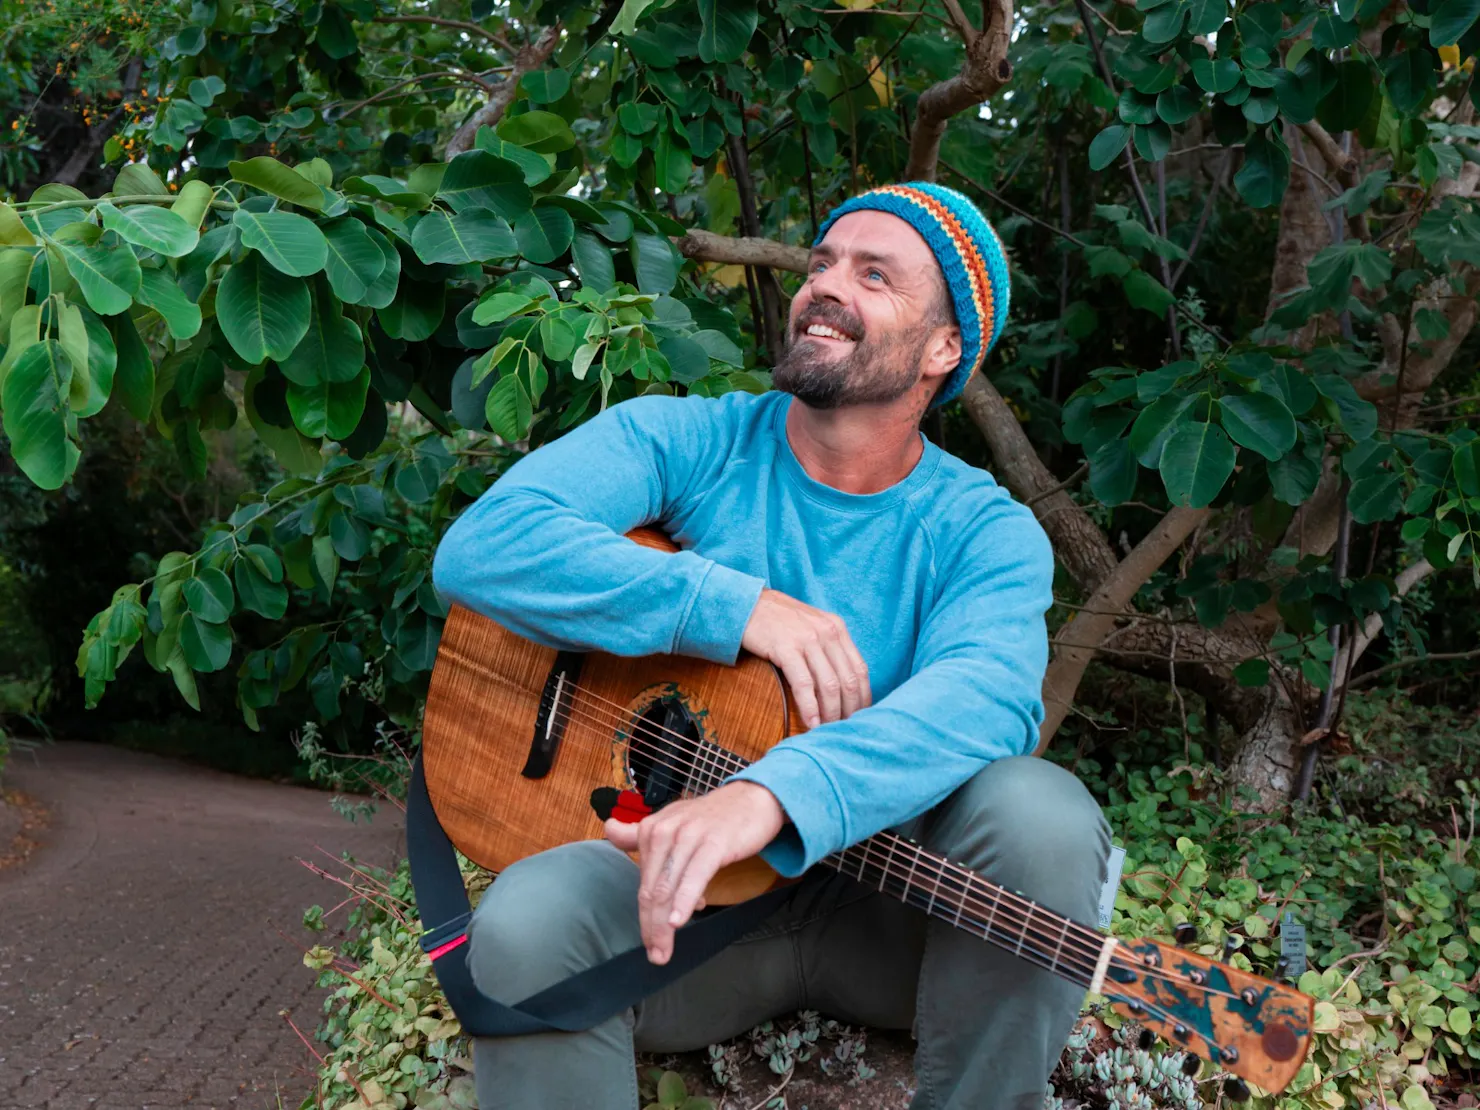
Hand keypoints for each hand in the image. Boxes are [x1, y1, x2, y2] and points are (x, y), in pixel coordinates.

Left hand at [604, 781, 785, 964]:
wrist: (752, 799)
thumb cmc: (712, 817)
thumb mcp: (673, 822)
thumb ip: (640, 833)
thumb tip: (609, 830)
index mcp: (651, 829)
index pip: (643, 882)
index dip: (644, 916)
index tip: (648, 941)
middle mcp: (664, 831)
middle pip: (651, 889)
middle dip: (650, 927)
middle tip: (655, 955)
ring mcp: (688, 836)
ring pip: (668, 888)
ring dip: (663, 925)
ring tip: (664, 951)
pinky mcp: (713, 842)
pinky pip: (694, 876)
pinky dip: (683, 901)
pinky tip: (677, 921)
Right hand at [741, 588, 871, 728]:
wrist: (746, 604)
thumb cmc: (777, 620)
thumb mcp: (810, 626)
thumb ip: (827, 648)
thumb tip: (840, 683)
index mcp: (836, 628)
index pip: (859, 669)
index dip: (863, 698)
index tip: (860, 717)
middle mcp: (827, 632)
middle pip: (848, 680)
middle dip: (849, 710)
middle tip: (845, 730)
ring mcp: (807, 639)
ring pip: (829, 685)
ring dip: (831, 714)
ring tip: (828, 731)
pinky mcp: (786, 648)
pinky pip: (804, 684)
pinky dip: (810, 708)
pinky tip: (811, 723)